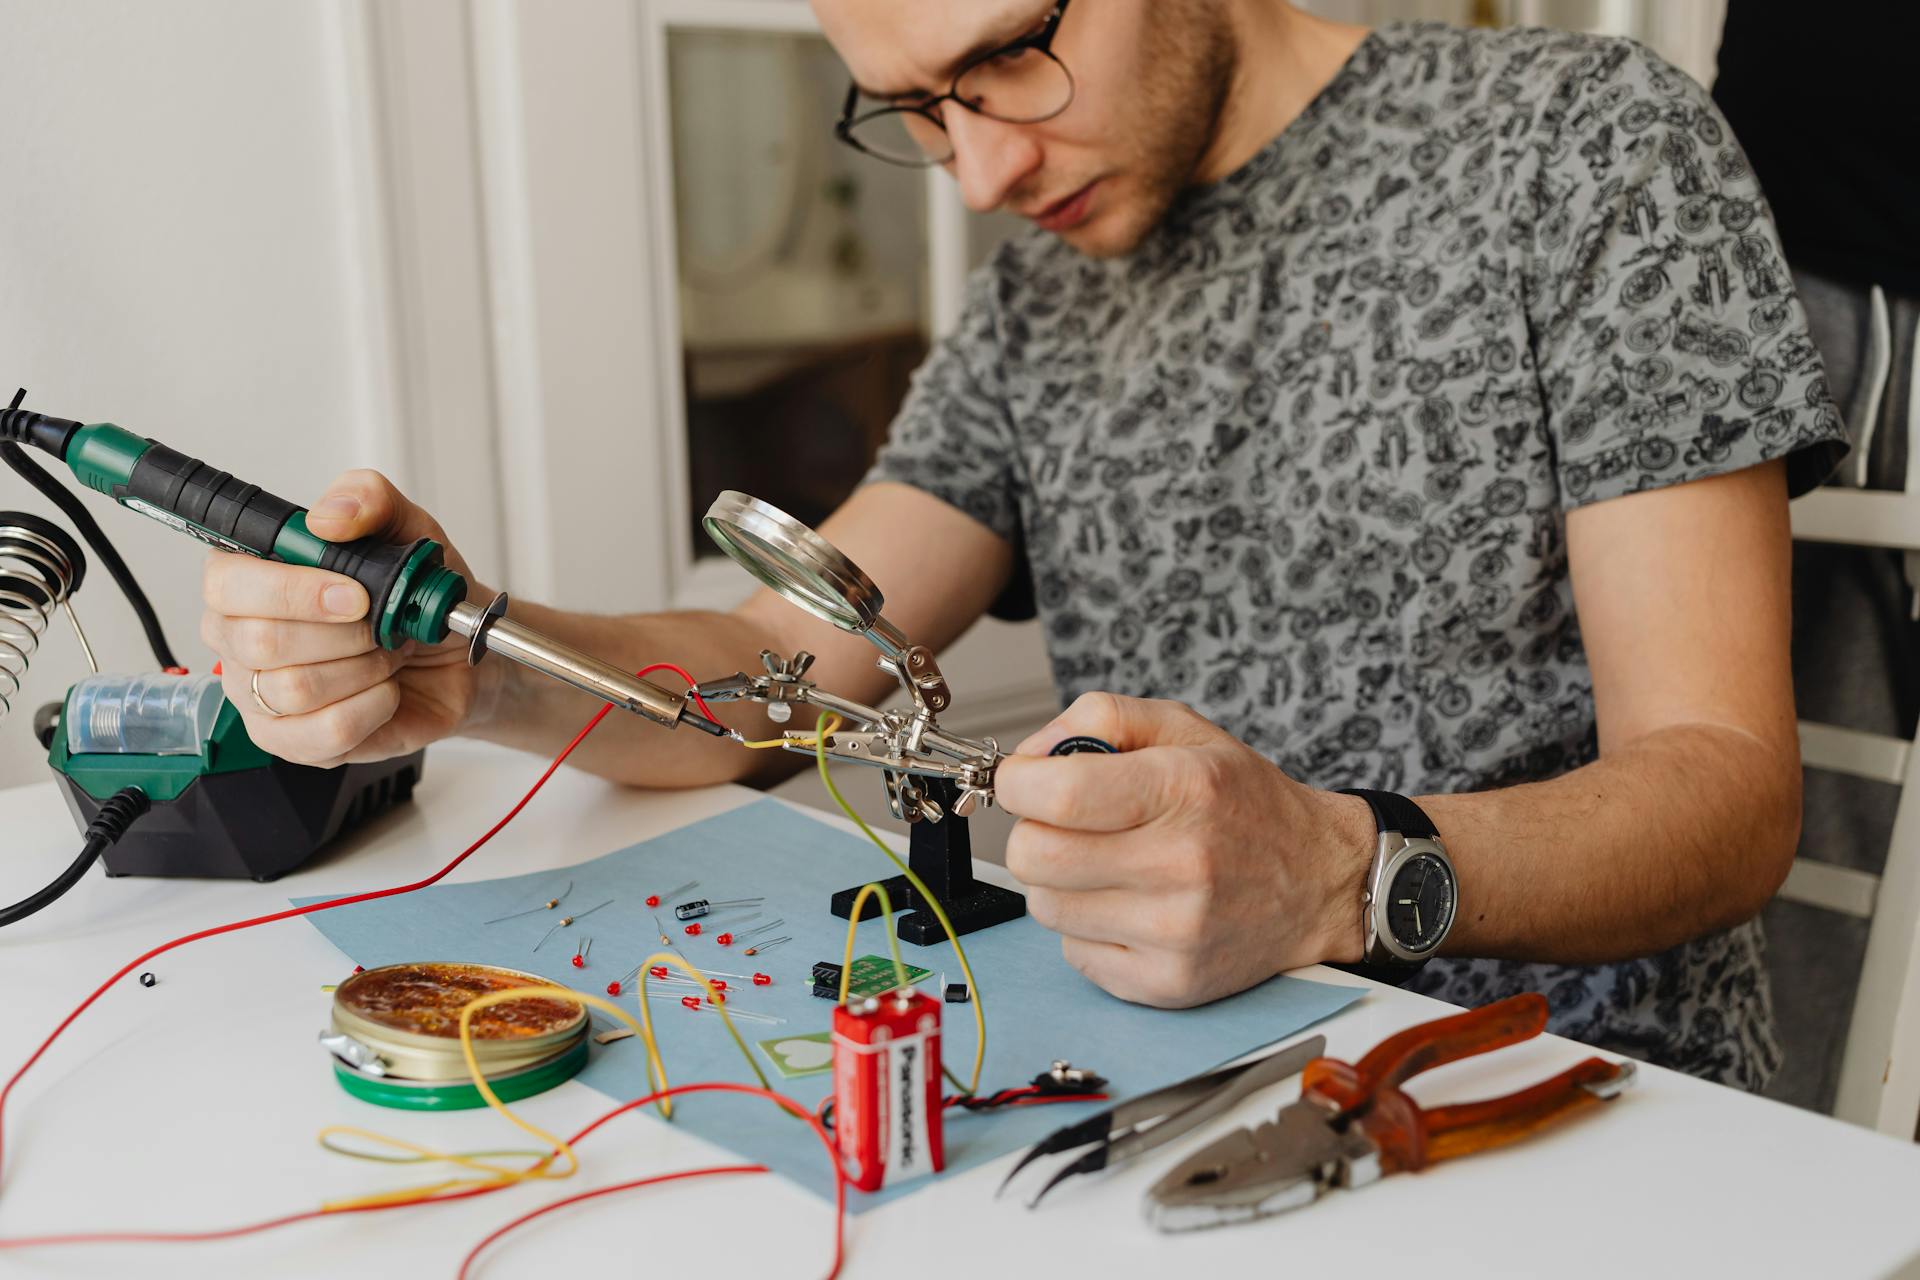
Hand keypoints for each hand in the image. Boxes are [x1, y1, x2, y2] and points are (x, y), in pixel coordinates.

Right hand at [199, 470, 486, 766]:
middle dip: (345, 634)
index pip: (226, 584)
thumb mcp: (406, 528)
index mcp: (249, 580)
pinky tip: (385, 691)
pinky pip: (325, 732)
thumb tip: (329, 515)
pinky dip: (373, 708)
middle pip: (260, 642)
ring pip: (294, 690)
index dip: (292, 592)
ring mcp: (261, 697)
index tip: (355, 595)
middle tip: (380, 626)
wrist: (458, 655)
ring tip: (385, 655)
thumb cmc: (415, 595)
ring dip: (364, 669)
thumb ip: (368, 498)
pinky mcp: (294, 742)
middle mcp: (240, 638)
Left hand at [994, 692, 1371, 1006]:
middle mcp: (1182, 864)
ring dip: (1061, 883)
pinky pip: (1074, 954)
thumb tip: (1027, 757)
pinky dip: (1087, 929)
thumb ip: (1098, 718)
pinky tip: (1130, 907)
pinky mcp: (1167, 983)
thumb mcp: (1182, 729)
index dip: (1018, 783)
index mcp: (1185, 789)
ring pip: (1045, 908)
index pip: (1056, 794)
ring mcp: (1175, 932)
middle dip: (1033, 833)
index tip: (1025, 781)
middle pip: (1034, 857)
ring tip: (1109, 866)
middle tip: (1065, 826)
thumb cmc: (1243, 802)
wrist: (1319, 882)